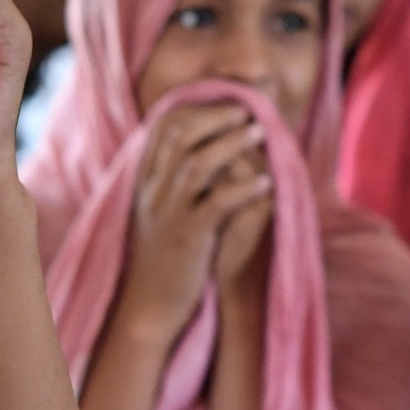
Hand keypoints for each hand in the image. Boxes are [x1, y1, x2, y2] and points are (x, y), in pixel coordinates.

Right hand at [118, 104, 271, 345]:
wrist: (150, 305)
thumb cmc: (163, 259)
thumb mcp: (159, 213)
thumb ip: (172, 181)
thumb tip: (201, 151)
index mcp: (145, 182)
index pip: (163, 127)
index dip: (194, 108)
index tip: (224, 103)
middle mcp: (152, 192)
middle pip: (180, 135)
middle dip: (215, 117)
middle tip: (246, 111)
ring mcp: (168, 214)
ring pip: (197, 164)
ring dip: (232, 144)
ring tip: (260, 134)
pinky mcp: (187, 238)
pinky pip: (216, 204)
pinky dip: (243, 188)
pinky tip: (265, 182)